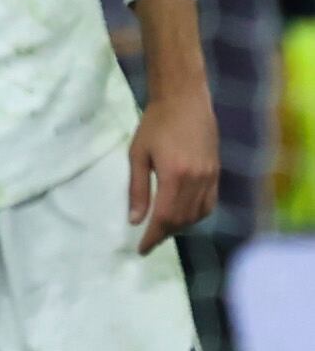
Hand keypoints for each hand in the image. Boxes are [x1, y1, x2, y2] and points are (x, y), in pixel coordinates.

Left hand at [127, 91, 217, 254]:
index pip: (165, 218)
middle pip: (182, 219)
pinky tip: (183, 215)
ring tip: (162, 229)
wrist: (185, 100)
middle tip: (149, 240)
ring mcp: (210, 176)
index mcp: (175, 176)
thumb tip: (134, 220)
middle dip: (165, 234)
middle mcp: (197, 180)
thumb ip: (137, 189)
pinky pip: (209, 203)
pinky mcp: (216, 172)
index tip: (142, 249)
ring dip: (180, 226)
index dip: (153, 237)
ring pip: (198, 214)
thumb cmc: (154, 124)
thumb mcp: (137, 155)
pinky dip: (196, 215)